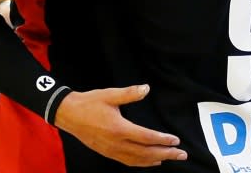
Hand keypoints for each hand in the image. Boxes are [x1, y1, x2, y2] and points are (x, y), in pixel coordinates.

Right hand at [54, 85, 187, 166]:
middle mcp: (117, 143)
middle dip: (166, 153)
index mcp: (119, 129)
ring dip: (156, 159)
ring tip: (170, 158)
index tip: (176, 140)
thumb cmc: (89, 103)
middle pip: (146, 152)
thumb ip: (129, 93)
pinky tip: (149, 161)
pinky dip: (141, 163)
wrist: (68, 114)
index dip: (162, 140)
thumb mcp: (110, 95)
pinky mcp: (107, 153)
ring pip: (138, 160)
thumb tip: (146, 88)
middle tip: (182, 154)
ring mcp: (111, 151)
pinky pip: (128, 161)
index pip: (146, 137)